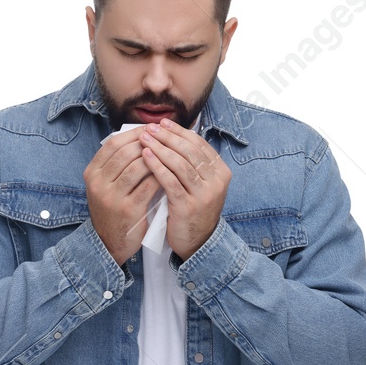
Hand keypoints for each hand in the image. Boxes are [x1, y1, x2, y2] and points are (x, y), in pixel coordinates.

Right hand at [84, 133, 164, 266]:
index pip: (113, 143)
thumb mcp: (106, 185)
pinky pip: (147, 187)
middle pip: (124, 152)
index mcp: (92, 172)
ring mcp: (111, 196)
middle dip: (147, 142)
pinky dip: (160, 177)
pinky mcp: (128, 209)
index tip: (152, 129)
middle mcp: (98, 182)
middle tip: (165, 138)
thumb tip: (140, 138)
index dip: (134, 134)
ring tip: (170, 153)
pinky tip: (171, 172)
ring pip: (136, 167)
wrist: (108, 242)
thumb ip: (117, 165)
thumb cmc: (113, 209)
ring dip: (155, 158)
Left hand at [137, 117, 230, 260]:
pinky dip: (157, 166)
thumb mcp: (201, 183)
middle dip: (168, 137)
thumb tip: (172, 133)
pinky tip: (145, 156)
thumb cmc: (194, 208)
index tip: (162, 123)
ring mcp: (204, 195)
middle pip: (190, 152)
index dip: (179, 132)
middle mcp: (217, 182)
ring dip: (160, 148)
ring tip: (144, 138)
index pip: (199, 144)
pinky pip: (171, 182)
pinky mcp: (189, 207)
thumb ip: (193, 162)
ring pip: (180, 164)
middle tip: (150, 128)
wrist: (198, 241)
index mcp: (221, 172)